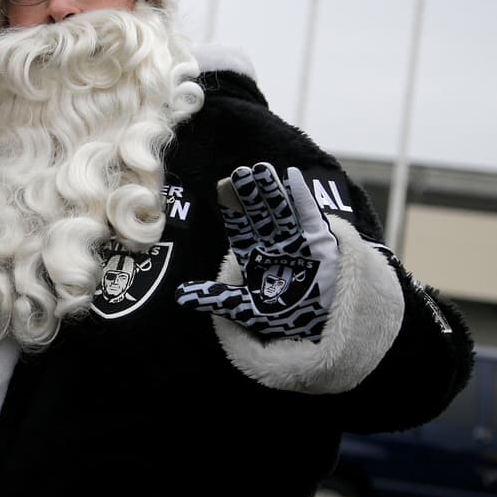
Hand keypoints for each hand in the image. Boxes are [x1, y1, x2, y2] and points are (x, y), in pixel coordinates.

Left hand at [176, 163, 338, 340]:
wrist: (317, 326)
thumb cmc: (281, 315)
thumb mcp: (245, 308)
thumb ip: (216, 298)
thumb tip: (179, 296)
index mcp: (253, 254)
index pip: (240, 226)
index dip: (232, 208)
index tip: (222, 187)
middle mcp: (272, 242)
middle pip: (259, 214)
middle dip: (250, 194)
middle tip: (240, 172)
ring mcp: (295, 240)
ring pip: (281, 211)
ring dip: (272, 191)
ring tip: (262, 169)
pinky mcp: (318, 242)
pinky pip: (309, 217)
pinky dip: (302, 198)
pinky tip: (293, 178)